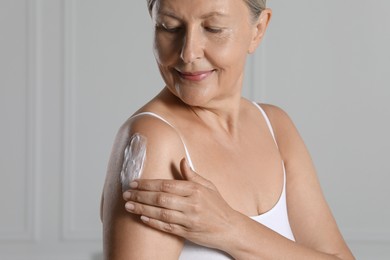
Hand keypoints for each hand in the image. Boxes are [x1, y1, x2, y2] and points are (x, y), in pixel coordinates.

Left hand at [122, 158, 238, 248]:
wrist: (229, 228)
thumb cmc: (218, 206)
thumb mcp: (208, 186)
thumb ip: (192, 175)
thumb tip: (181, 160)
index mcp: (195, 190)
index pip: (166, 185)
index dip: (148, 184)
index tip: (135, 183)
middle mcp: (192, 204)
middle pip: (160, 199)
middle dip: (140, 196)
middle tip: (127, 194)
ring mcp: (189, 219)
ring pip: (161, 214)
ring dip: (142, 209)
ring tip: (128, 206)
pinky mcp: (187, 233)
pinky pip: (166, 227)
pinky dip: (153, 223)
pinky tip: (142, 218)